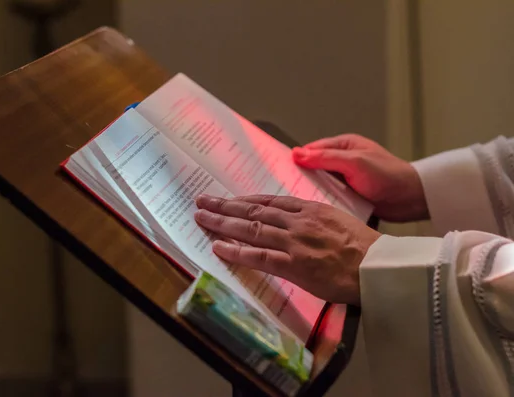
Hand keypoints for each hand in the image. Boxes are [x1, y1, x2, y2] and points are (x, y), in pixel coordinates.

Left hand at [194, 194, 380, 305]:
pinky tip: (219, 247)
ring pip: (251, 228)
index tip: (229, 198)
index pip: (269, 200)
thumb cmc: (364, 246)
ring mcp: (294, 242)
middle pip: (254, 209)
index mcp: (309, 209)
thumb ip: (313, 218)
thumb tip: (296, 220)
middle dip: (225, 205)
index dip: (245, 199)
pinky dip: (237, 251)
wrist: (379, 266)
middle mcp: (298, 221)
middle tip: (203, 200)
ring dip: (222, 223)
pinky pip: (259, 256)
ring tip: (202, 218)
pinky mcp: (294, 265)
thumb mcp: (338, 219)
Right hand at [292, 134, 427, 221]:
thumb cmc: (388, 175)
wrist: (412, 199)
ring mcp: (345, 180)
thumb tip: (296, 154)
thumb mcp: (355, 162)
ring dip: (310, 193)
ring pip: (319, 186)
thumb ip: (325, 158)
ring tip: (291, 204)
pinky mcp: (348, 197)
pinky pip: (329, 199)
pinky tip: (310, 212)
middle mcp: (342, 162)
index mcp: (343, 146)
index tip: (276, 170)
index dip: (295, 160)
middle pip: (312, 169)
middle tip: (280, 190)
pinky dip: (321, 204)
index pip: (311, 150)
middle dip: (299, 178)